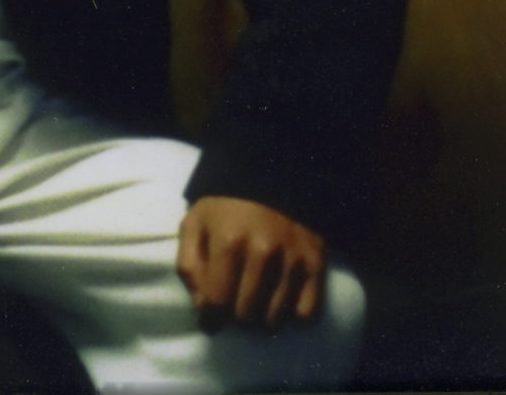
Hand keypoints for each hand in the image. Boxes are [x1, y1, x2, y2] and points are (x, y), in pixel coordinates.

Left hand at [176, 195, 325, 331]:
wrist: (270, 182)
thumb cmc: (224, 209)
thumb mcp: (194, 226)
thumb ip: (189, 267)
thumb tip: (203, 308)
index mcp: (228, 242)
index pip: (216, 302)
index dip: (210, 320)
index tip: (209, 323)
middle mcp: (263, 252)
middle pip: (245, 315)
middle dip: (234, 317)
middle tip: (233, 306)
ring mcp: (292, 260)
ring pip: (274, 319)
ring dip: (261, 319)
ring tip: (254, 303)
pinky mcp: (316, 265)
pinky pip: (306, 314)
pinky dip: (292, 317)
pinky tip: (280, 303)